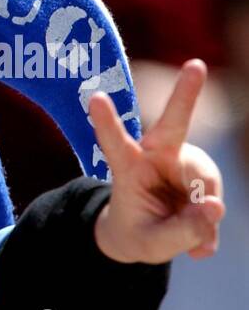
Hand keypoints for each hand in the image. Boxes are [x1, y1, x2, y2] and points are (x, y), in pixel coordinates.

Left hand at [90, 59, 224, 263]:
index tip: (93, 97)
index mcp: (128, 167)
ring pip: (206, 187)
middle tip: (195, 65)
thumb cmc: (138, 233)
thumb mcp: (150, 244)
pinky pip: (215, 201)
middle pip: (173, 124)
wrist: (147, 234)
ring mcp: (185, 162)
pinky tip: (199, 241)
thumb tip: (215, 208)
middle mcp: (158, 155)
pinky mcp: (204, 174)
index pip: (115, 143)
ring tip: (183, 237)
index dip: (105, 122)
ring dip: (201, 216)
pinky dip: (209, 224)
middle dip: (185, 95)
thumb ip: (179, 232)